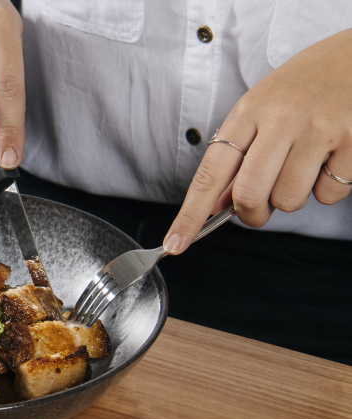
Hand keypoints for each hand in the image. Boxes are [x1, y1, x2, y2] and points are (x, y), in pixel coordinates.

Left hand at [164, 29, 351, 253]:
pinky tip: (329, 158)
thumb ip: (236, 155)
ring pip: (289, 200)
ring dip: (291, 198)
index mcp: (247, 112)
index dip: (190, 215)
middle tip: (259, 208)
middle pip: (248, 195)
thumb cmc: (302, 87)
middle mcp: (280, 119)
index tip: (175, 244)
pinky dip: (327, 187)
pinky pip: (328, 194)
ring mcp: (317, 130)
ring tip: (302, 167)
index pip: (209, 174)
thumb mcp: (259, 109)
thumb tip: (215, 205)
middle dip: (251, 214)